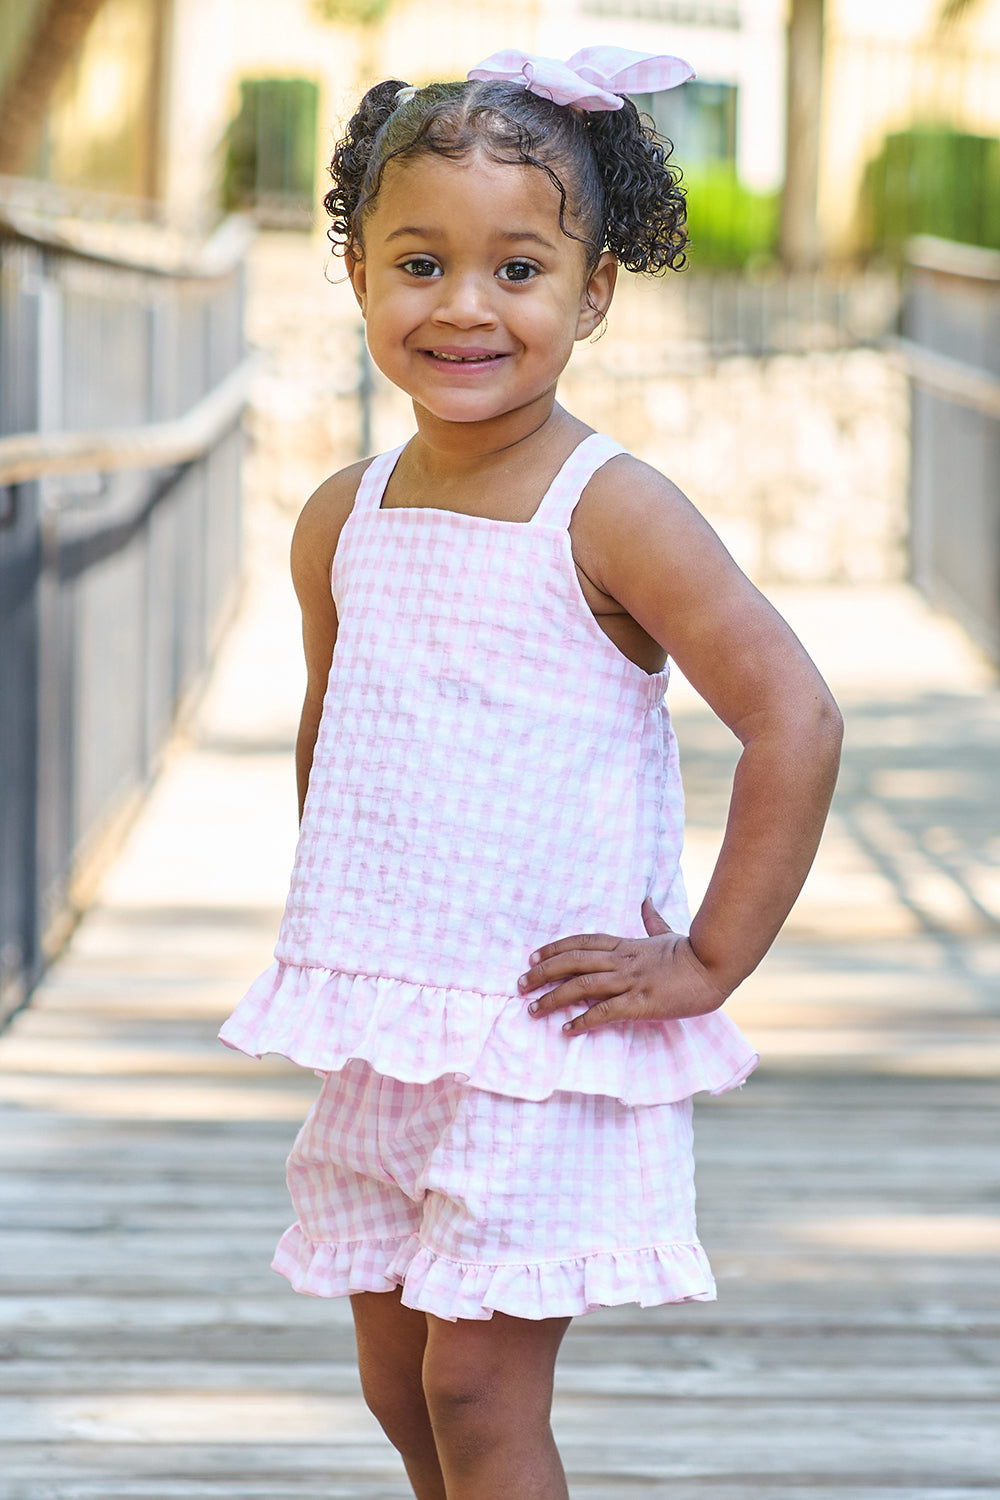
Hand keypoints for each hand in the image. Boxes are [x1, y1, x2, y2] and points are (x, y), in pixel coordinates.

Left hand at [518, 898, 729, 1034]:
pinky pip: (605, 1011)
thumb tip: (646, 901)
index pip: (580, 943)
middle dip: (542, 972)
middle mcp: (621, 961)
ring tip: (533, 1009)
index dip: (553, 949)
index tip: (532, 957)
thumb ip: (651, 920)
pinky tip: (566, 1030)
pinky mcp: (640, 1002)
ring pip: (582, 986)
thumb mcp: (666, 932)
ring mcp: (630, 981)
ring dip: (554, 997)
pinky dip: (583, 1020)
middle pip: (572, 962)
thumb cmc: (690, 952)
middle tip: (520, 984)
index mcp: (625, 945)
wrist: (713, 966)